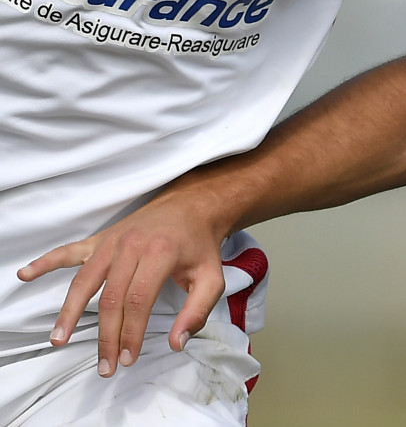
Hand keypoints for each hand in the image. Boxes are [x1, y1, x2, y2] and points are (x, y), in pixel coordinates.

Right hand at [16, 188, 227, 377]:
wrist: (191, 207)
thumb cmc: (200, 246)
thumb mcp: (212, 278)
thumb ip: (198, 311)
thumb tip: (178, 343)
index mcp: (160, 254)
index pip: (138, 301)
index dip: (131, 333)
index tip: (128, 358)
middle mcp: (131, 246)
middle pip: (111, 297)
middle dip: (106, 336)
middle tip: (105, 365)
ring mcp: (113, 241)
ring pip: (85, 281)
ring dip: (70, 312)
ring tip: (60, 339)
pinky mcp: (101, 239)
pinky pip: (69, 251)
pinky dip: (46, 262)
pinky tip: (25, 274)